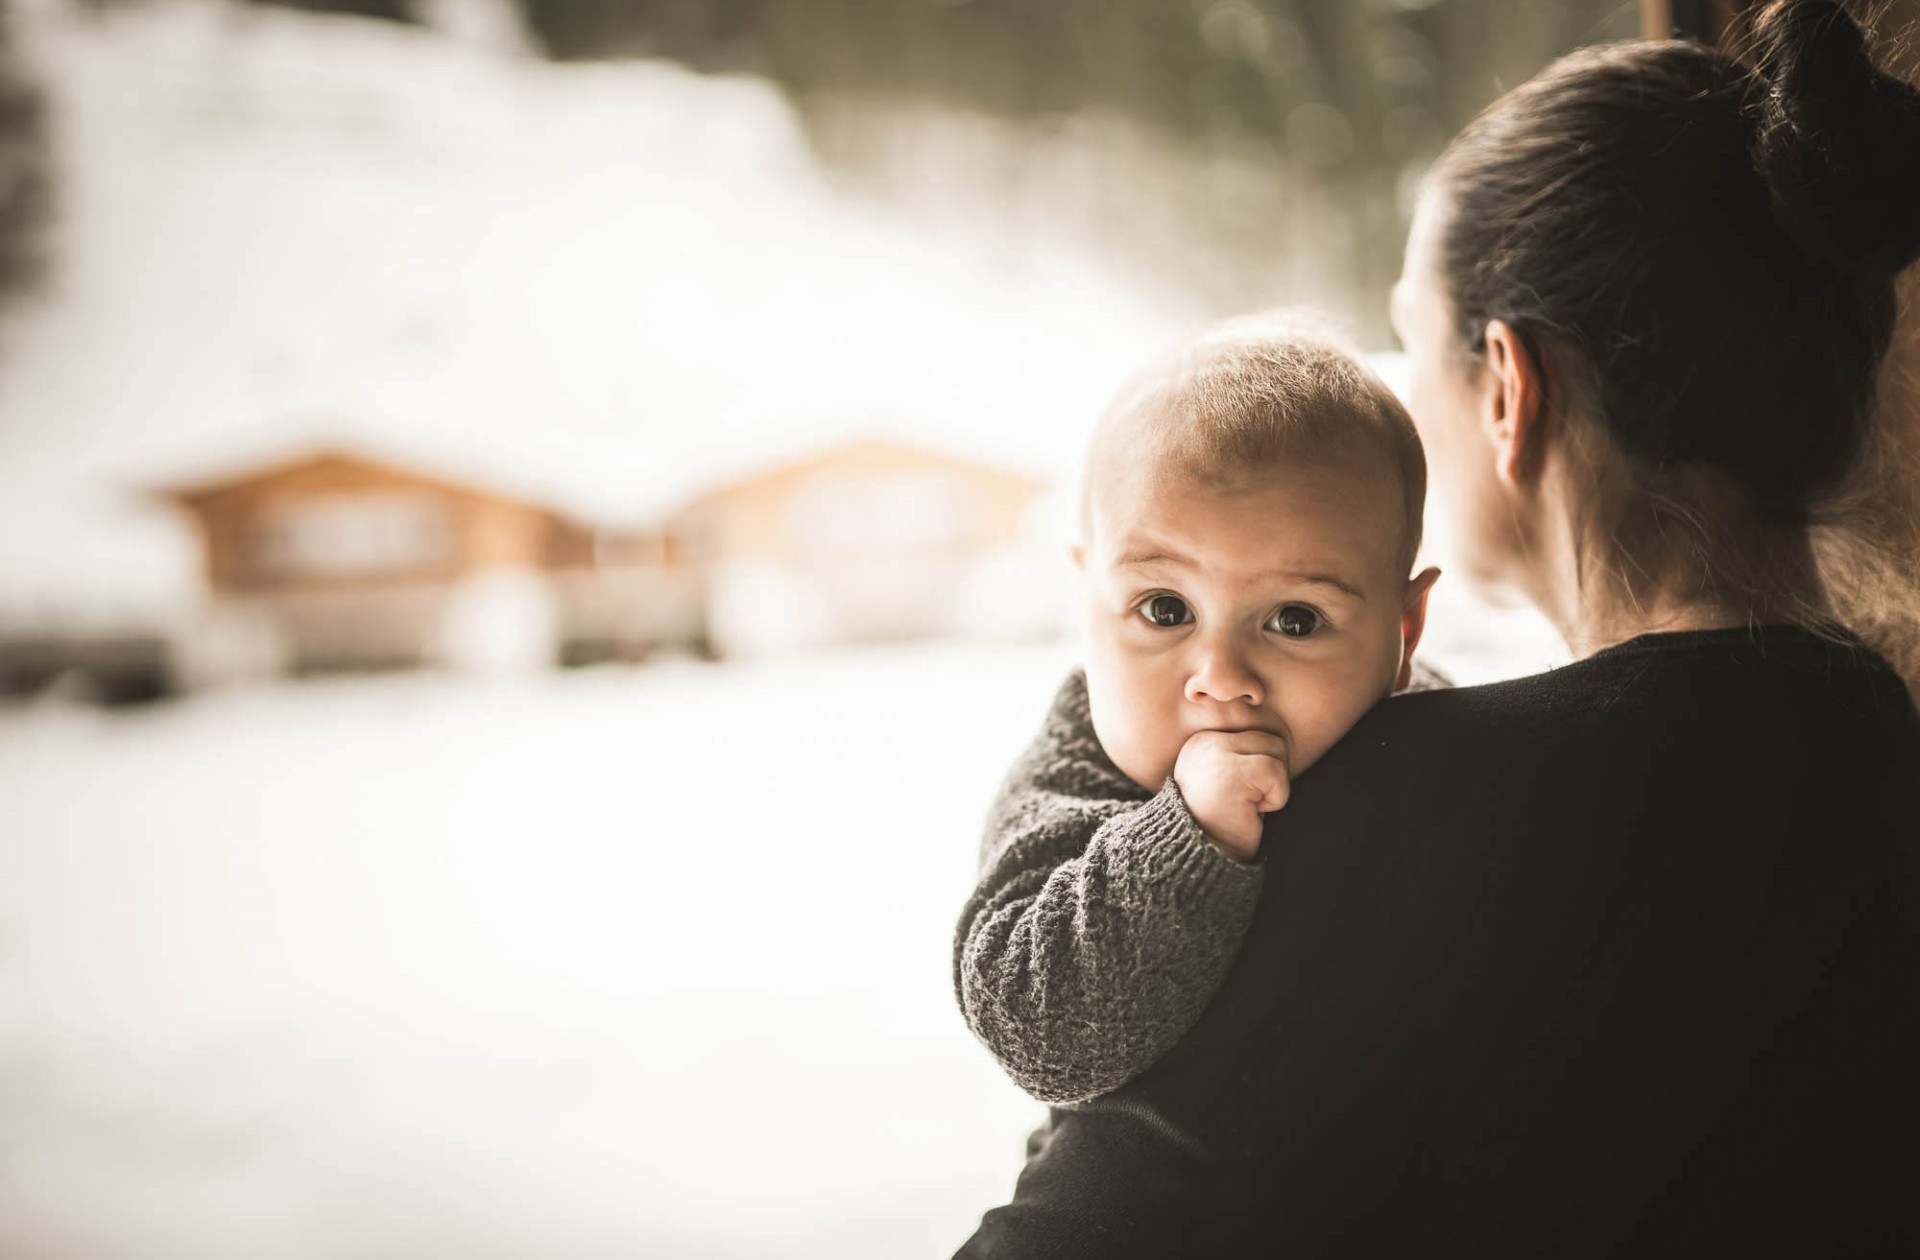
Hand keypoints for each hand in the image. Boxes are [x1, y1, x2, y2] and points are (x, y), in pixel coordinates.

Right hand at [1173, 729, 1290, 862]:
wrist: (1203, 858)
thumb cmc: (1224, 822)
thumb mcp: (1229, 777)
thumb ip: (1246, 752)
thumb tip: (1283, 736)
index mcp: (1203, 739)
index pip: (1260, 732)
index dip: (1263, 770)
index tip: (1239, 793)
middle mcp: (1204, 741)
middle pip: (1272, 739)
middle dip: (1271, 775)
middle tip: (1245, 801)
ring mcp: (1215, 755)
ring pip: (1277, 751)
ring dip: (1273, 786)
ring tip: (1246, 804)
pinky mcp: (1231, 774)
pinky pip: (1277, 773)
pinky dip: (1275, 799)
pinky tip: (1249, 811)